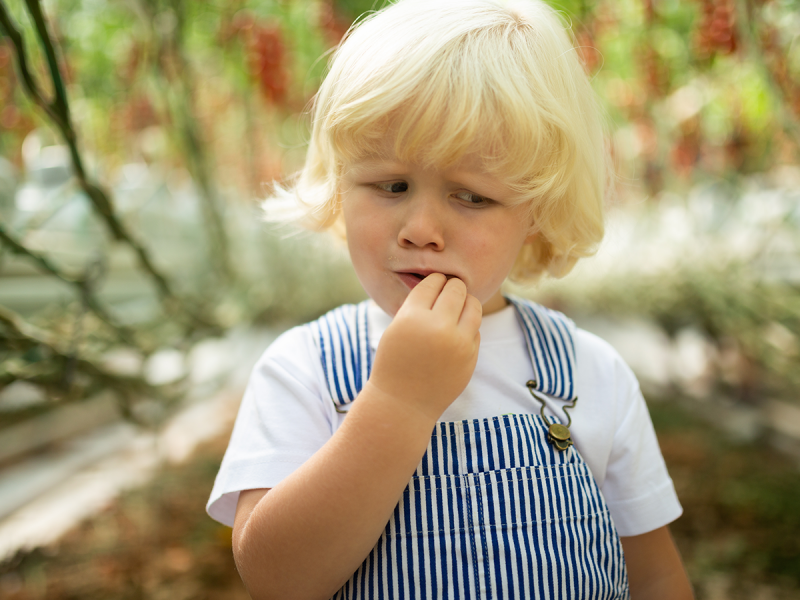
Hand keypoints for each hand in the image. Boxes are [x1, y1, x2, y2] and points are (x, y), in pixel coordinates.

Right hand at [365, 273, 481, 421]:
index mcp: (412, 317)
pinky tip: (454, 335)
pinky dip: (467, 328)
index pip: (432, 282)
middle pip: (456, 288)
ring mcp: (458, 343)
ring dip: (465, 302)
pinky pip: (475, 329)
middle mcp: (438, 327)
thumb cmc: (395, 362)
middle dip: (452, 287)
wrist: (403, 403)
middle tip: (447, 291)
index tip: (434, 283)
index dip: (434, 280)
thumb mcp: (396, 328)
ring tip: (456, 308)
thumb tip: (443, 281)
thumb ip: (418, 305)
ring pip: (473, 305)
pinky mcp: (471, 357)